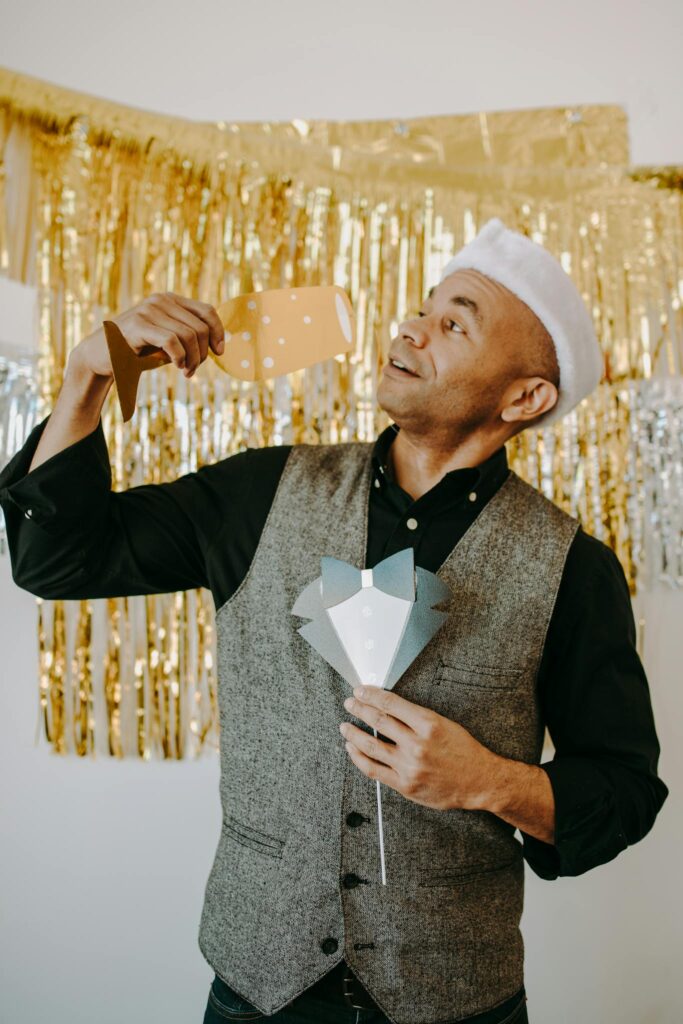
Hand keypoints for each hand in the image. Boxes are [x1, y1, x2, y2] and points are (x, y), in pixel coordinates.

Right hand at [70, 292, 224, 379]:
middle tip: (193, 370)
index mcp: (170, 300)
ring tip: (186, 372)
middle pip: (201, 327)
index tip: (220, 352)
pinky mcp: (138, 324)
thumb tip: (218, 344)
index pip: (207, 310)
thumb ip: (189, 339)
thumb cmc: (137, 352)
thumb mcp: (168, 343)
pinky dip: (180, 358)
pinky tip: (177, 366)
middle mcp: (161, 300)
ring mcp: (149, 310)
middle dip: (203, 354)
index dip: (219, 332)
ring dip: (193, 360)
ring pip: (189, 335)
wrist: (101, 357)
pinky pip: (172, 341)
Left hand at [339, 685, 499, 811]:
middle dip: (359, 709)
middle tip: (350, 703)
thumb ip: (416, 717)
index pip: (391, 704)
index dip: (371, 695)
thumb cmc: (464, 751)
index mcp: (428, 724)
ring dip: (353, 733)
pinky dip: (358, 758)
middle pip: (378, 720)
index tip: (360, 691)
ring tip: (345, 726)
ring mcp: (409, 766)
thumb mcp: (445, 724)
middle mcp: (416, 744)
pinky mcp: (405, 785)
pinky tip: (352, 750)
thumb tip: (388, 706)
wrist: (479, 782)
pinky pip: (373, 770)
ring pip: (370, 745)